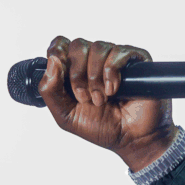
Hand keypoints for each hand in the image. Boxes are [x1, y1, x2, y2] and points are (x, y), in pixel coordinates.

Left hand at [37, 36, 176, 171]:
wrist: (130, 139)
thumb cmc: (101, 127)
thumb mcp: (65, 115)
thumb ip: (50, 90)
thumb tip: (52, 60)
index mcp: (74, 71)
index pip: (61, 45)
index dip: (57, 52)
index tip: (60, 71)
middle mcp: (93, 61)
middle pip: (78, 45)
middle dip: (77, 74)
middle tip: (84, 97)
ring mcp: (114, 59)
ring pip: (98, 47)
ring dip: (95, 77)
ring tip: (101, 99)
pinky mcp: (134, 60)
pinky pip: (118, 52)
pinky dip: (111, 72)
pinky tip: (114, 90)